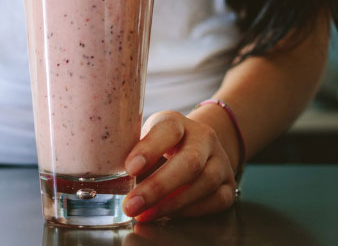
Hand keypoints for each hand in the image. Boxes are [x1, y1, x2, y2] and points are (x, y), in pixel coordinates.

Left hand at [122, 111, 236, 220]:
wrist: (199, 144)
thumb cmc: (163, 143)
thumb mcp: (148, 137)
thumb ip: (134, 152)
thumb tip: (109, 179)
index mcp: (177, 121)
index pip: (167, 130)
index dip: (149, 148)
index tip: (129, 167)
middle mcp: (203, 137)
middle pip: (189, 161)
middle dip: (159, 187)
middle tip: (132, 205)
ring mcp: (220, 160)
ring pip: (204, 183)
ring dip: (172, 204)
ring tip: (145, 214)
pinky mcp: (228, 183)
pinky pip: (215, 201)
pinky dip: (190, 211)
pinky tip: (168, 216)